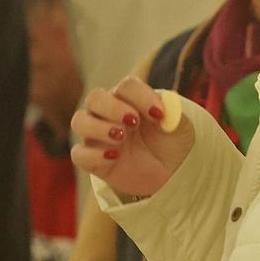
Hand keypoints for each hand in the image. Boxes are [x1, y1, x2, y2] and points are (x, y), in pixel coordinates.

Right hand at [70, 77, 194, 196]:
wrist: (168, 174)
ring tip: (121, 137)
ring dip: (97, 127)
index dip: (141, 97)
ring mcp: (97, 136)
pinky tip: (114, 157)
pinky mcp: (92, 160)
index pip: (126, 87)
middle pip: (95, 97)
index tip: (159, 115)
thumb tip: (166, 110)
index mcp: (130, 99)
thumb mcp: (181, 127)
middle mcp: (108, 113)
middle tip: (133, 122)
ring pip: (79, 121)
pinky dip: (93, 154)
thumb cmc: (171, 144)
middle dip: (112, 107)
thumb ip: (175, 114)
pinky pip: (78, 154)